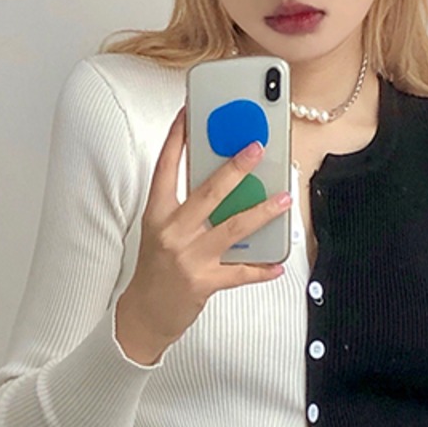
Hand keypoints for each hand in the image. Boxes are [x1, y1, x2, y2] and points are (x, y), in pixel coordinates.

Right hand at [116, 105, 290, 362]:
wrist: (145, 313)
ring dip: (261, 211)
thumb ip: (187, 207)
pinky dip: (261, 269)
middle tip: (256, 147)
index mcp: (157, 214)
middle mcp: (172, 232)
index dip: (175, 139)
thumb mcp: (162, 231)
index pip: (164, 169)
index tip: (188, 113)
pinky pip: (240, 272)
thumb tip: (225, 181)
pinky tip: (278, 264)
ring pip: (232, 227)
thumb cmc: (156, 267)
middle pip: (208, 192)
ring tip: (283, 199)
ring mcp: (189, 257)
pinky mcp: (204, 282)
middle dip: (235, 168)